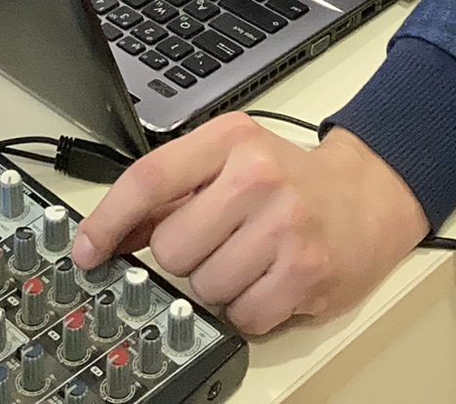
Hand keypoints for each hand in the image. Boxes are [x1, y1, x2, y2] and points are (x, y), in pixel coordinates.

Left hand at [73, 115, 428, 335]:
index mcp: (230, 140)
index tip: (87, 249)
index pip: (149, 179)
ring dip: (219, 286)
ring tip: (250, 259)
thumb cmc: (291, 180)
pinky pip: (243, 315)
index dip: (108, 220)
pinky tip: (269, 281)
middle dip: (185, 257)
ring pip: (204, 287)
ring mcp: (284, 226)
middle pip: (172, 247)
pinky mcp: (306, 272)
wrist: (368, 194)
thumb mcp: (231, 160)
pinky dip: (248, 310)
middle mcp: (257, 177)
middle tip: (219, 241)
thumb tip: (110, 233)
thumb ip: (172, 190)